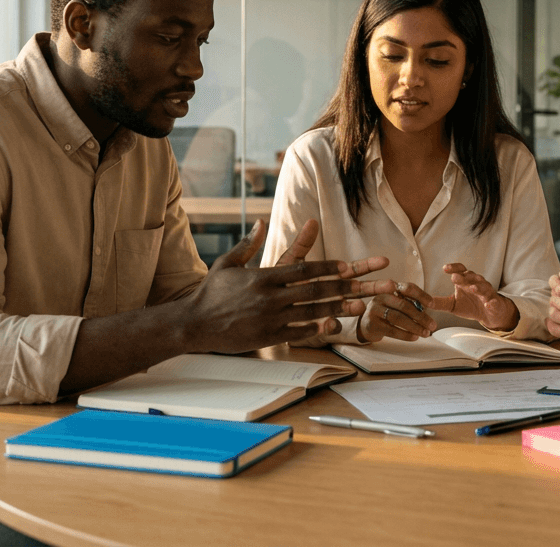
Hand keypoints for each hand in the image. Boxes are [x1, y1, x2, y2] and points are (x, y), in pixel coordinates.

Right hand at [183, 219, 391, 351]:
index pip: (304, 269)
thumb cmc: (211, 292)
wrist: (193, 323)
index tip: (350, 266)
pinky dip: (317, 328)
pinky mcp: (267, 336)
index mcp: (264, 277)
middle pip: (316, 290)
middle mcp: (271, 296)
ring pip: (312, 311)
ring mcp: (270, 318)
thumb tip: (260, 222)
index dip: (329, 267)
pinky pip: (298, 332)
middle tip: (367, 284)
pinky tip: (334, 326)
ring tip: (362, 306)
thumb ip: (248, 245)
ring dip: (339, 308)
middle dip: (347, 286)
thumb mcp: (228, 264)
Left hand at [270, 218, 392, 336]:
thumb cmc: (276, 282)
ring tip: (361, 306)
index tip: (384, 261)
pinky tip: (331, 323)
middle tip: (391, 285)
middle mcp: (329, 294)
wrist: (260, 306)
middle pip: (354, 289)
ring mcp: (322, 310)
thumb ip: (302, 244)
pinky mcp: (310, 326)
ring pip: (341, 309)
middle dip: (373, 288)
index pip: (351, 269)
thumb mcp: (290, 261)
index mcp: (327, 276)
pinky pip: (322, 328)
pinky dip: (328, 326)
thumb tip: (312, 221)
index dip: (367, 265)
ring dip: (351, 308)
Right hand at [357, 281, 436, 342]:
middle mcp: (380, 297)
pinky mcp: (372, 324)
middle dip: (421, 316)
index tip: (433, 305)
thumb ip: (409, 304)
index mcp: (389, 289)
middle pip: (404, 305)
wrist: (366, 325)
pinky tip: (414, 337)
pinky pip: (392, 330)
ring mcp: (374, 310)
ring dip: (415, 327)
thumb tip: (428, 310)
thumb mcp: (396, 305)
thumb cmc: (385, 314)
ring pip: (398, 318)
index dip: (421, 295)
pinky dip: (405, 335)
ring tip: (426, 333)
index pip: (407, 288)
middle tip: (433, 325)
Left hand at [427, 263, 517, 331]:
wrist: (489, 314)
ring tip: (472, 289)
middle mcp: (477, 283)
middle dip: (463, 277)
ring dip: (478, 287)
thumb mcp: (453, 305)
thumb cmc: (471, 305)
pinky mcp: (494, 302)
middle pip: (471, 277)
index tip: (445, 268)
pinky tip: (488, 303)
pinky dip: (491, 302)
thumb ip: (440, 302)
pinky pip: (494, 301)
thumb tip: (423, 302)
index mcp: (465, 282)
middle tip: (455, 278)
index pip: (460, 270)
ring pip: (483, 287)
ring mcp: (487, 293)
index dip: (453, 268)